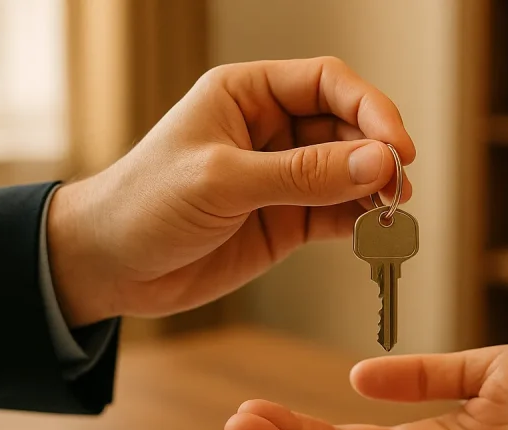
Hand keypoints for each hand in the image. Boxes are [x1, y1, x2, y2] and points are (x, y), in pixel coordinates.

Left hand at [46, 57, 414, 327]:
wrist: (109, 267)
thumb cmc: (143, 204)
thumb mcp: (223, 181)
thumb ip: (302, 174)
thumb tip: (375, 163)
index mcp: (247, 95)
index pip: (327, 83)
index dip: (370, 109)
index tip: (396, 147)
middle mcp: (270, 130)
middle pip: (347, 127)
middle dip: (377, 155)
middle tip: (397, 189)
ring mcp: (281, 177)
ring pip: (349, 173)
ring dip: (375, 191)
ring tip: (392, 214)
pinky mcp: (286, 221)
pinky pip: (337, 214)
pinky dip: (360, 224)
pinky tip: (373, 235)